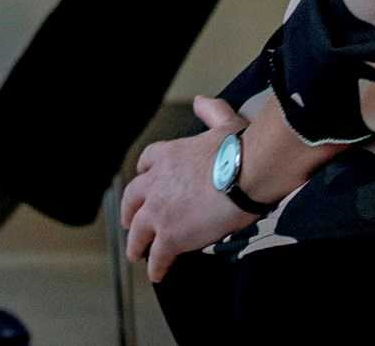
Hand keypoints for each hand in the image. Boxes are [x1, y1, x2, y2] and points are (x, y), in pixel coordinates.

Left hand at [120, 96, 256, 282]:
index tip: (145, 179)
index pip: (146, 163)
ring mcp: (160, 211)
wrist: (245, 175)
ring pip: (139, 230)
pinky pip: (157, 255)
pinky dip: (156, 266)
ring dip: (137, 243)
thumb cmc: (239, 149)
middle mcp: (157, 182)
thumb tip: (202, 101)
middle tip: (130, 222)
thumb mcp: (224, 122)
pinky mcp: (170, 236)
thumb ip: (211, 112)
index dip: (145, 173)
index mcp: (168, 155)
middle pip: (133, 198)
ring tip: (137, 253)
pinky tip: (157, 273)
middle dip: (129, 211)